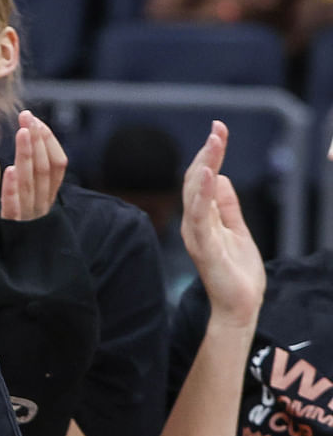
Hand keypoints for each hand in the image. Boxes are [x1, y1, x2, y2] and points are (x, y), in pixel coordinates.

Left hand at [0, 111, 66, 221]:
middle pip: (44, 169)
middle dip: (37, 141)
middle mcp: (43, 205)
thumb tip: (32, 136)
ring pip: (31, 182)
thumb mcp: (32, 202)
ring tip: (21, 132)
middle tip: (26, 117)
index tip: (36, 122)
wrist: (14, 270)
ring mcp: (29, 217)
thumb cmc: (21, 228)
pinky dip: (12, 189)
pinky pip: (13, 207)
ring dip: (26, 155)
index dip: (49, 142)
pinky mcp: (11, 228)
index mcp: (51, 197)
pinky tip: (9, 170)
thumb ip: (35, 178)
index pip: (58, 165)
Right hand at [182, 120, 265, 331]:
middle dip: (206, 154)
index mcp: (203, 220)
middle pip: (195, 182)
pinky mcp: (204, 248)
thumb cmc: (238, 273)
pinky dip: (202, 195)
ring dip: (203, 167)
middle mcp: (194, 225)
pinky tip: (209, 176)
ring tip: (213, 144)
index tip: (219, 129)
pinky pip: (200, 217)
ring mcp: (197, 236)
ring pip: (195, 195)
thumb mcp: (237, 230)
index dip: (210, 154)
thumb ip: (228, 206)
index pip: (203, 180)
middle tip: (217, 129)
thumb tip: (221, 177)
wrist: (240, 306)